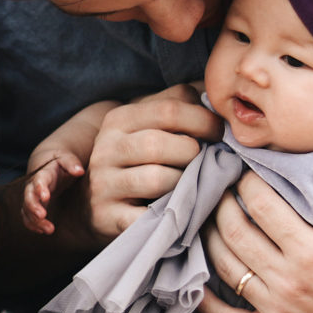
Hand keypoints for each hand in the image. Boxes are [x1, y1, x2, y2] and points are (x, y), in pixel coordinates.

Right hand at [22, 151, 84, 234]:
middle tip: (42, 216)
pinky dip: (32, 225)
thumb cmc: (58, 160)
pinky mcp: (34, 204)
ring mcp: (32, 196)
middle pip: (28, 197)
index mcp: (43, 173)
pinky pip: (27, 216)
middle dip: (33, 207)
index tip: (45, 196)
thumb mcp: (66, 157)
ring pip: (26, 209)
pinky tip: (42, 232)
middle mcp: (33, 186)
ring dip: (35, 220)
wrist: (46, 162)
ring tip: (49, 230)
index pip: (38, 180)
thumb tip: (79, 171)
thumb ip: (72, 163)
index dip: (40, 188)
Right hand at [84, 84, 222, 242]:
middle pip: (159, 144)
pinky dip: (171, 215)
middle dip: (193, 154)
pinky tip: (180, 209)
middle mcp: (106, 148)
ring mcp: (104, 183)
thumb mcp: (147, 125)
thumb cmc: (136, 160)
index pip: (168, 110)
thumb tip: (212, 96)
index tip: (219, 134)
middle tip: (205, 163)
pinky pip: (149, 215)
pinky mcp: (108, 216)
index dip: (203, 121)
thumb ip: (177, 104)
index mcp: (118, 120)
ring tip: (191, 185)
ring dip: (184, 184)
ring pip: (156, 179)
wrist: (93, 204)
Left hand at [198, 171, 312, 312]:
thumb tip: (291, 174)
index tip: (242, 176)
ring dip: (209, 240)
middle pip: (235, 232)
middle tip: (219, 194)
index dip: (246, 184)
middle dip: (221, 206)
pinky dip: (204, 300)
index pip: (263, 205)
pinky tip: (196, 282)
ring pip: (225, 266)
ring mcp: (277, 308)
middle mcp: (291, 280)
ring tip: (209, 224)